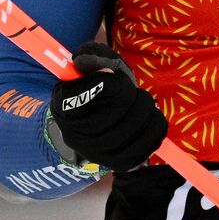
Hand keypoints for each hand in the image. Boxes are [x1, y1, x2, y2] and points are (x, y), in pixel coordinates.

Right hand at [46, 42, 167, 171]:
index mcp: (63, 106)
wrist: (98, 121)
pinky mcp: (118, 163)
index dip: (101, 81)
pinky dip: (155, 128)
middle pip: (112, 112)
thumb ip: (92, 56)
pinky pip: (144, 148)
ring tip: (143, 102)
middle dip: (130, 94)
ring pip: (130, 130)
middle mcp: (75, 135)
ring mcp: (97, 154)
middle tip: (132, 89)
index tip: (110, 70)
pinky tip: (152, 118)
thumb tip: (82, 60)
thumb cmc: (98, 88)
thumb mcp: (94, 65)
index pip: (81, 95)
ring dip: (145, 109)